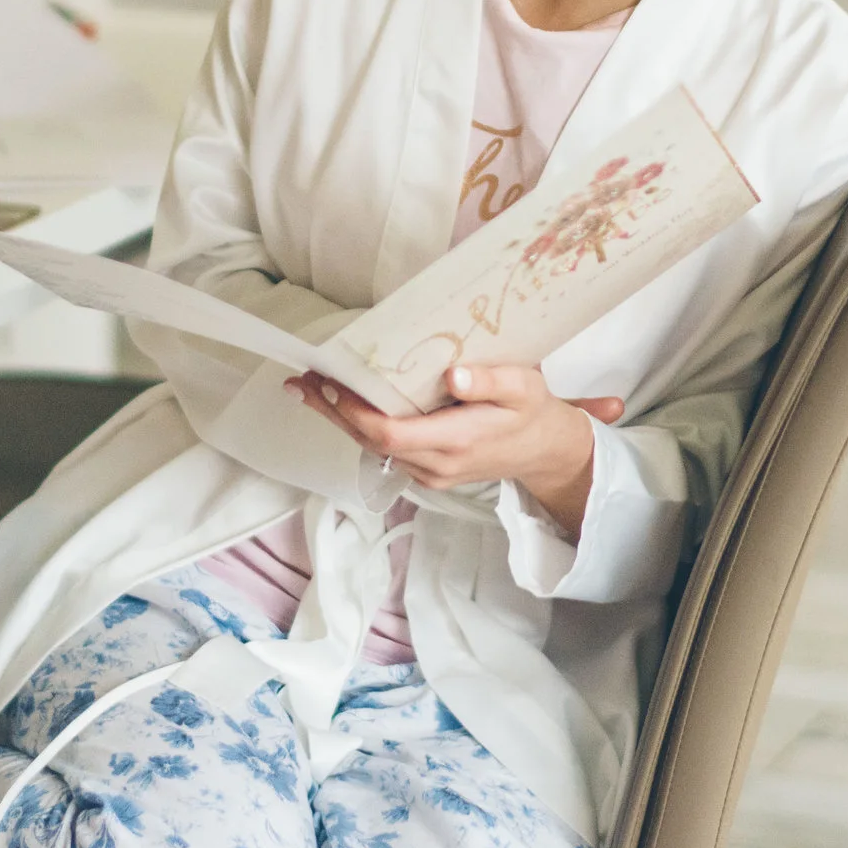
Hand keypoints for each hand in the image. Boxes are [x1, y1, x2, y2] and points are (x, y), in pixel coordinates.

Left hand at [288, 365, 622, 537]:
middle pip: (370, 442)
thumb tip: (453, 375)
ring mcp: (429, 472)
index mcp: (456, 441)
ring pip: (373, 448)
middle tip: (303, 380)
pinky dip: (362, 426)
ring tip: (313, 387)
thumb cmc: (532, 412)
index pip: (391, 433)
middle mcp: (436, 464)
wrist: (544, 451)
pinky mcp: (427, 471)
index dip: (356, 411)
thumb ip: (490, 381)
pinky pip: (386, 450)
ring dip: (342, 419)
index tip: (331, 383)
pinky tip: (346, 403)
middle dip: (333, 412)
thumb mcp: (523, 387)